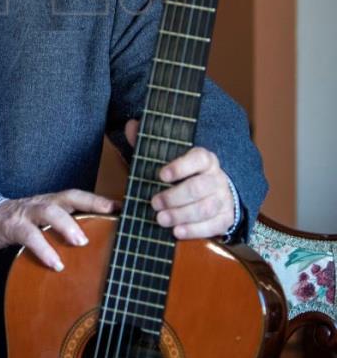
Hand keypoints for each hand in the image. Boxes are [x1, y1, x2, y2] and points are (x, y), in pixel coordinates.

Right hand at [0, 190, 118, 270]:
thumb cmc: (25, 224)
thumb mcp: (45, 222)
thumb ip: (65, 226)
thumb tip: (97, 243)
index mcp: (53, 202)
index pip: (79, 196)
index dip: (99, 199)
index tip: (121, 206)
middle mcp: (43, 203)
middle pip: (67, 197)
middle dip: (89, 204)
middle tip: (107, 216)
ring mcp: (27, 213)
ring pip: (48, 212)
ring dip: (66, 225)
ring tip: (81, 241)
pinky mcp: (13, 227)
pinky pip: (29, 236)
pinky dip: (44, 250)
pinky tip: (55, 264)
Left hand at [124, 119, 234, 238]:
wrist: (213, 192)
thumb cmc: (184, 175)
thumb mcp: (168, 158)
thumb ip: (149, 143)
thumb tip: (132, 125)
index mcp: (205, 159)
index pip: (198, 158)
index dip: (181, 166)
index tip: (161, 175)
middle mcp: (217, 177)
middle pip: (199, 187)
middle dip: (175, 197)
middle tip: (154, 203)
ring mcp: (223, 198)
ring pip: (205, 207)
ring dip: (181, 215)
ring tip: (161, 219)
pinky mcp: (225, 218)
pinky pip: (213, 226)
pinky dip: (194, 230)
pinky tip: (177, 231)